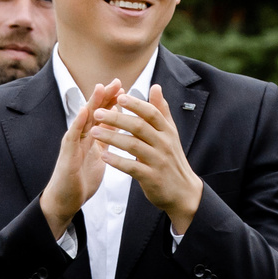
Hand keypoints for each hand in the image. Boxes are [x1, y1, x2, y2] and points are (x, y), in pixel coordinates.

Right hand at [40, 81, 116, 237]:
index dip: (113, 101)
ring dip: (92, 103)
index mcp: (90, 137)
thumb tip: (119, 125)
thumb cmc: (82, 178)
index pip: (102, 115)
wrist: (66, 200)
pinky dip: (78, 122)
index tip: (125, 87)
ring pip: (83, 119)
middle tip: (117, 81)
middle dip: (105, 96)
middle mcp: (80, 136)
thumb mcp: (99, 154)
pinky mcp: (67, 154)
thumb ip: (106, 138)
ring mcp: (72, 143)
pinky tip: (85, 112)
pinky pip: (73, 136)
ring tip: (101, 88)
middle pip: (94, 112)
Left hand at [91, 86, 202, 233]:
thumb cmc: (172, 159)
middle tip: (97, 113)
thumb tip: (155, 86)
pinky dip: (117, 161)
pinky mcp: (152, 177)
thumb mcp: (170, 134)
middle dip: (117, 118)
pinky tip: (103, 155)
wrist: (183, 192)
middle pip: (139, 127)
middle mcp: (164, 144)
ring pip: (133, 145)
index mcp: (167, 131)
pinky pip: (131, 167)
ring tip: (94, 132)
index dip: (136, 104)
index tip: (119, 96)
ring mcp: (158, 161)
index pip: (151, 113)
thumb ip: (161, 110)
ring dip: (112, 137)